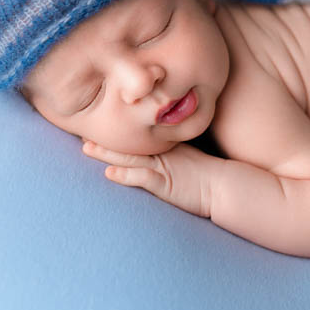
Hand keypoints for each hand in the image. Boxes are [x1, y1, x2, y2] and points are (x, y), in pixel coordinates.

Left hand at [81, 140, 217, 217]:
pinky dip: (125, 175)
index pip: (138, 136)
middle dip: (106, 138)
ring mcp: (163, 167)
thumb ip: (172, 152)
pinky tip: (110, 172)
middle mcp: (162, 153)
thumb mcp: (187, 158)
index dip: (118, 131)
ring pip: (131, 157)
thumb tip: (156, 153)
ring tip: (86, 148)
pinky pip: (143, 178)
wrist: (226, 186)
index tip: (99, 123)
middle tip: (83, 130)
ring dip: (107, 153)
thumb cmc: (208, 176)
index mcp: (166, 147)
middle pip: (129, 143)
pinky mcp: (165, 183)